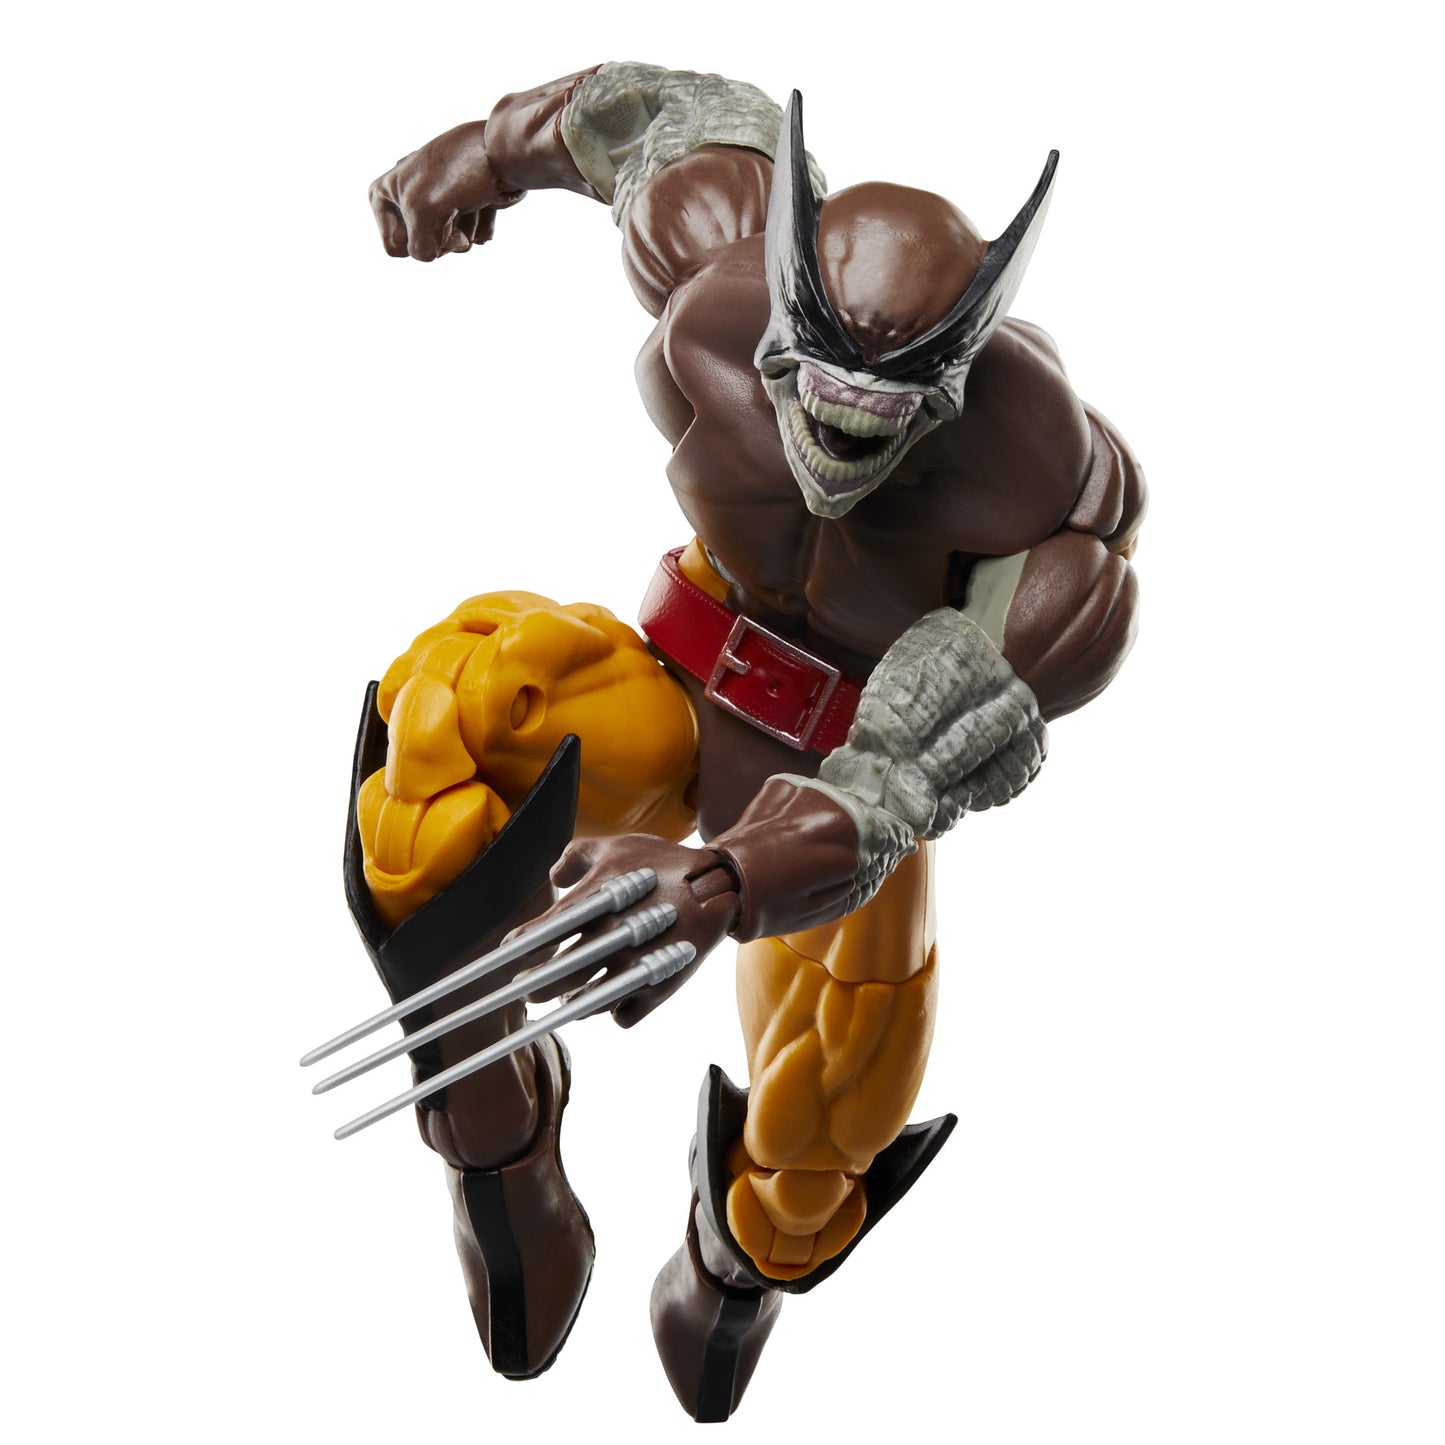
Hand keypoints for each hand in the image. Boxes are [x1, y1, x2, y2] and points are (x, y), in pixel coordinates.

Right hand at [369, 121, 525, 260]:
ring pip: (451, 244)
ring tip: (472, 200)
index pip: (397, 247)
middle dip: (446, 236)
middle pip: (427, 247)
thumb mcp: (423, 211)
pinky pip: (471, 236)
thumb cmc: (459, 172)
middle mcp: (408, 197)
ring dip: (467, 229)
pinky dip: (482, 225)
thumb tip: (432, 255)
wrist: (502, 151)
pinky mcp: (464, 204)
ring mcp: (437, 200)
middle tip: (454, 207)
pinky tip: (486, 205)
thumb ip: (418, 246)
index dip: (418, 240)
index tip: (428, 214)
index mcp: (384, 193)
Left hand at [515, 834, 741, 1027]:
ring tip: (563, 1001)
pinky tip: (608, 1000)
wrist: (718, 884)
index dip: (520, 946)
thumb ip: (575, 855)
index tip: (509, 952)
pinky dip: (611, 1012)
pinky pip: (622, 1017)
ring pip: (585, 1005)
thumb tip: (552, 877)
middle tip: (526, 990)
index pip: (542, 933)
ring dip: (569, 1005)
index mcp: (596, 903)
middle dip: (534, 988)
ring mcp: (635, 966)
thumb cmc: (661, 862)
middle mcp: (611, 938)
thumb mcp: (616, 845)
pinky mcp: (659, 988)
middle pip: (555, 978)